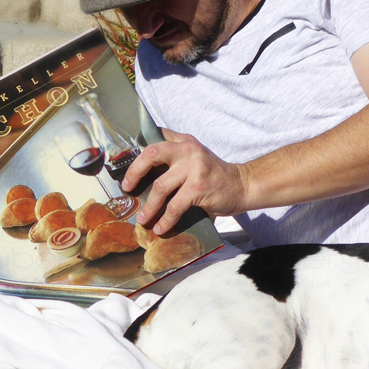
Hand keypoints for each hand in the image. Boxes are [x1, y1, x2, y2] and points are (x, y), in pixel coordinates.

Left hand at [122, 129, 248, 234]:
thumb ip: (177, 151)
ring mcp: (193, 168)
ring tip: (143, 219)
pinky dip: (165, 219)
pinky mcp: (198, 188)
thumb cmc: (215, 175)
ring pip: (160, 187)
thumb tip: (147, 162)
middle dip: (134, 172)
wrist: (242, 186)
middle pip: (151, 155)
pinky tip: (161, 228)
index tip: (125, 167)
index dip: (137, 153)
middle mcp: (188, 150)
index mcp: (184, 142)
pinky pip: (175, 206)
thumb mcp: (197, 154)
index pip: (155, 140)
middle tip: (127, 188)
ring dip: (149, 207)